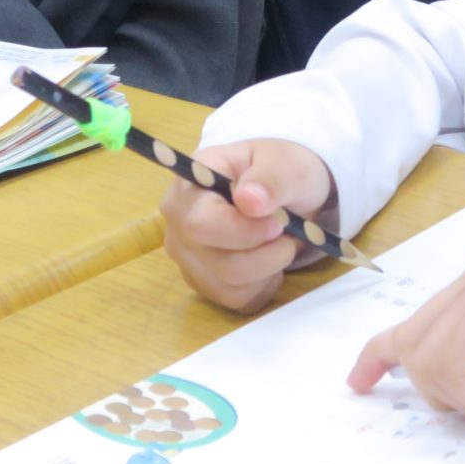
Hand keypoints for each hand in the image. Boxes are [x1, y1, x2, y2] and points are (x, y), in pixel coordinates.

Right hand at [162, 138, 336, 313]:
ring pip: (229, 288)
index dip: (245, 232)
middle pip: (219, 264)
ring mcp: (186, 256)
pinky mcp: (202, 282)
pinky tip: (268, 260)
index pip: (202, 225)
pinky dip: (263, 285)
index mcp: (189, 184)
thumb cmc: (279, 171)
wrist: (283, 192)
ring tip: (279, 242)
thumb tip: (249, 200)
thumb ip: (271, 178)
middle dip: (265, 255)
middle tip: (286, 231)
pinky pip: (237, 300)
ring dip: (268, 270)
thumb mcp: (286, 163)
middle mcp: (178, 223)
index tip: (279, 222)